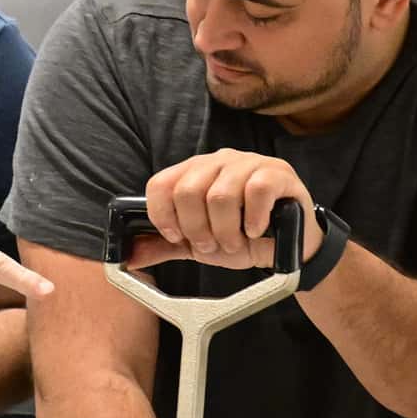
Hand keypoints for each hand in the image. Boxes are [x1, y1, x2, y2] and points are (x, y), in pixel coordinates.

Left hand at [131, 151, 319, 270]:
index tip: (177, 237)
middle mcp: (217, 161)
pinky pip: (256, 190)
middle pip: (187, 190)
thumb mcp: (198, 244)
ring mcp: (248, 163)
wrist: (287, 245)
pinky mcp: (277, 173)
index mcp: (193, 172)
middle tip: (211, 245)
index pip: (161, 184)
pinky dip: (252, 218)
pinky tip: (255, 230)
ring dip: (225, 230)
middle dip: (196, 228)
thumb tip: (129, 256)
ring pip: (220, 194)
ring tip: (235, 242)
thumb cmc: (240, 237)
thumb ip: (165, 246)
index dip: (162, 215)